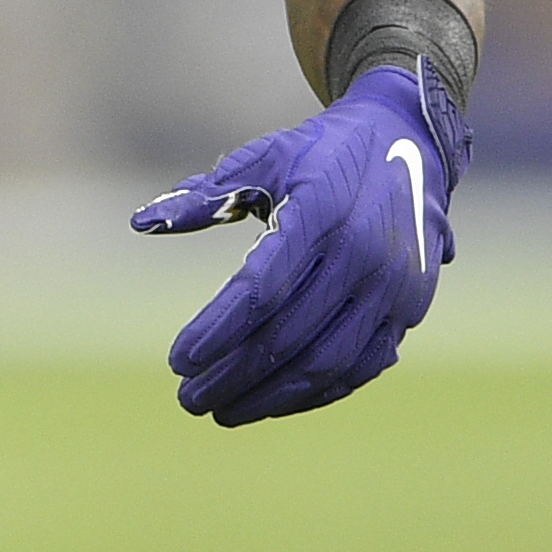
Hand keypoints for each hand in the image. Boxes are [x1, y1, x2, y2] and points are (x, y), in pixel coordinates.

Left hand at [132, 62, 470, 425]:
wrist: (411, 142)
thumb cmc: (321, 154)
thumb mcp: (264, 158)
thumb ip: (204, 195)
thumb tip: (141, 222)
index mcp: (322, 213)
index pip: (261, 289)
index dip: (217, 329)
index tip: (177, 360)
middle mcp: (362, 255)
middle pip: (287, 335)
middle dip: (232, 373)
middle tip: (188, 396)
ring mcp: (392, 288)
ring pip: (325, 363)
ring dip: (270, 396)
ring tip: (223, 410)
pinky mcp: (409, 310)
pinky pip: (358, 367)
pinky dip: (314, 393)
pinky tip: (272, 401)